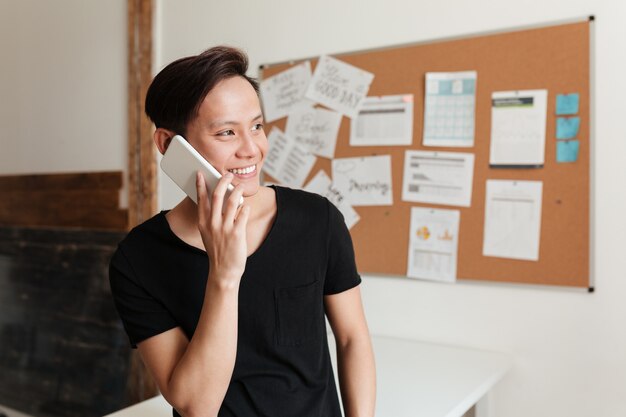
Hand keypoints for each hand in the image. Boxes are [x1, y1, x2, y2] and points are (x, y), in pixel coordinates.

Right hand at [196, 171, 249, 285]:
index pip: (201, 199)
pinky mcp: (237, 233)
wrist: (223, 271)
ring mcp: (224, 228)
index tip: (201, 173)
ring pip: (232, 202)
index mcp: (203, 223)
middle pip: (217, 196)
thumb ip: (212, 218)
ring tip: (241, 187)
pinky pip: (243, 213)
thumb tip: (221, 200)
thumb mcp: (208, 234)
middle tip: (228, 175)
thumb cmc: (217, 250)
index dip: (201, 185)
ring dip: (238, 191)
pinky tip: (246, 206)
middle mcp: (212, 224)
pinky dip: (245, 207)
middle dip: (223, 182)